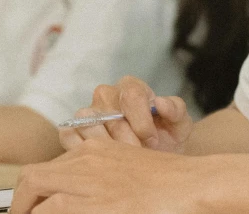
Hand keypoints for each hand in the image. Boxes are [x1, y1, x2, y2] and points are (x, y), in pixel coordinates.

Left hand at [9, 139, 201, 213]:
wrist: (193, 185)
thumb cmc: (170, 185)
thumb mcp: (129, 174)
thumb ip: (104, 181)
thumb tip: (79, 199)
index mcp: (97, 151)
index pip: (48, 168)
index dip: (34, 192)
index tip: (34, 208)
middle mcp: (87, 160)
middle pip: (31, 176)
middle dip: (20, 202)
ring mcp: (87, 179)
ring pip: (34, 191)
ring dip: (27, 210)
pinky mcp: (92, 203)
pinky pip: (50, 211)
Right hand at [59, 76, 192, 152]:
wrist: (155, 160)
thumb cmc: (167, 139)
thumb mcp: (180, 125)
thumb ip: (176, 110)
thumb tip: (160, 102)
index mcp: (132, 87)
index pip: (131, 94)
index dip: (142, 120)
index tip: (152, 139)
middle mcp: (108, 95)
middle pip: (109, 111)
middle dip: (126, 138)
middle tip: (139, 154)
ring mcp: (89, 112)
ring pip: (86, 121)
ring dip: (105, 145)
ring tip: (121, 159)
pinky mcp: (74, 131)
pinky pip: (68, 134)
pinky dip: (81, 148)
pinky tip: (102, 162)